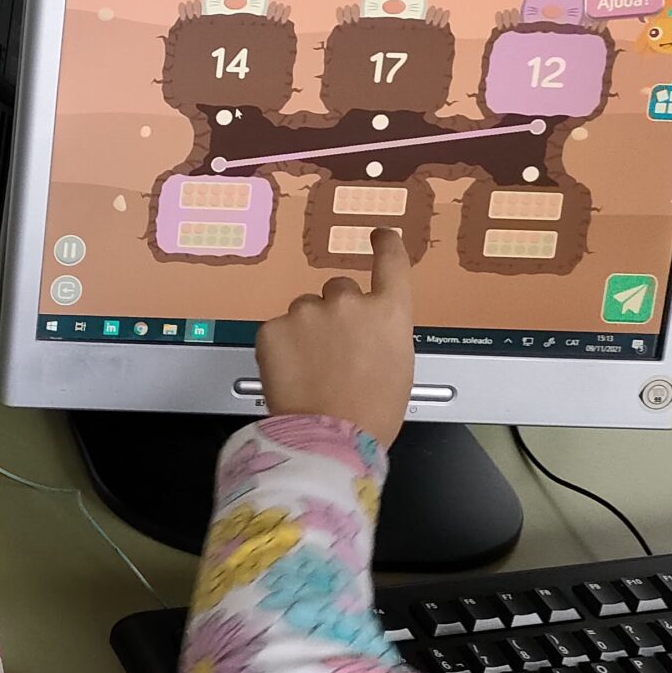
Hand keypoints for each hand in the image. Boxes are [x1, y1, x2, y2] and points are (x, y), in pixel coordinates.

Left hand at [253, 227, 415, 449]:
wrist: (328, 437)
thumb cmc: (370, 413)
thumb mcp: (398, 368)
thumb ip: (382, 334)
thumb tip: (368, 331)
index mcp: (389, 313)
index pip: (390, 262)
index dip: (385, 245)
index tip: (380, 235)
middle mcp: (348, 303)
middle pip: (338, 289)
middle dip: (335, 312)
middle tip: (333, 350)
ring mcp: (308, 312)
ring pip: (304, 312)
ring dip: (306, 331)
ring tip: (312, 370)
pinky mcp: (273, 328)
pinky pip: (277, 331)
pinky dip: (281, 348)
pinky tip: (291, 374)